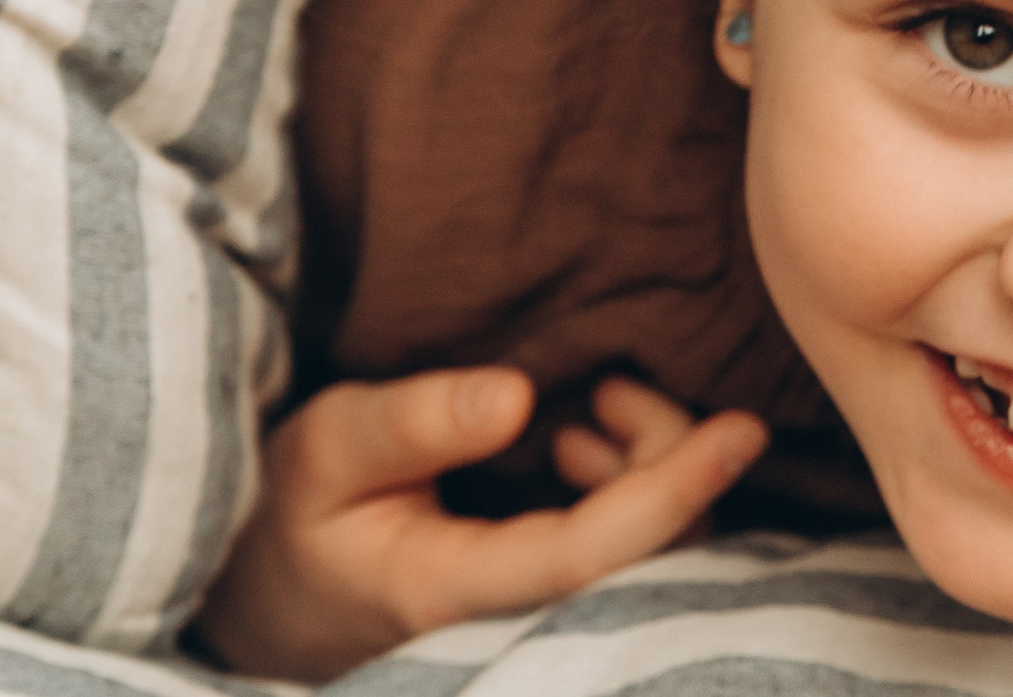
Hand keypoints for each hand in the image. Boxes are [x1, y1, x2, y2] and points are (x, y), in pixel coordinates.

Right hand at [191, 368, 766, 681]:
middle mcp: (511, 623)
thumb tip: (516, 395)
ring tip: (596, 408)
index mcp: (450, 592)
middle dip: (670, 461)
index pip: (592, 556)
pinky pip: (633, 557)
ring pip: (653, 558)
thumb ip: (412, 422)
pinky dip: (637, 486)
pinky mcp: (554, 603)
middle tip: (613, 387)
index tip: (741, 430)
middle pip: (649, 559)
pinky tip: (586, 446)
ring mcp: (539, 621)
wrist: (271, 595)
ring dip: (652, 468)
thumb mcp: (325, 450)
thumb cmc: (295, 513)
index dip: (675, 492)